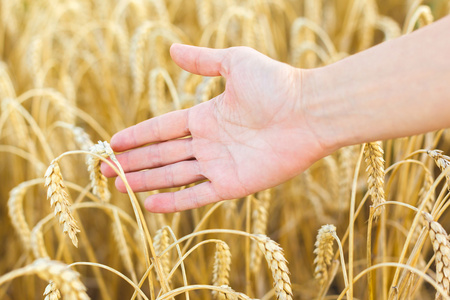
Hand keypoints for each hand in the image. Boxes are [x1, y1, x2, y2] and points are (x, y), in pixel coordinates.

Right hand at [102, 44, 329, 212]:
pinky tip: (150, 204)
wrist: (308, 112)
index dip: (138, 136)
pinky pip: (197, 196)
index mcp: (207, 116)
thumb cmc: (276, 84)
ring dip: (145, 181)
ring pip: (173, 176)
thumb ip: (204, 61)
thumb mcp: (235, 62)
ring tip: (118, 185)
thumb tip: (172, 50)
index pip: (164, 129)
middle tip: (105, 169)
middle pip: (163, 155)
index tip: (114, 142)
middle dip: (133, 162)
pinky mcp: (233, 185)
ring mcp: (220, 165)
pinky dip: (174, 203)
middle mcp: (210, 143)